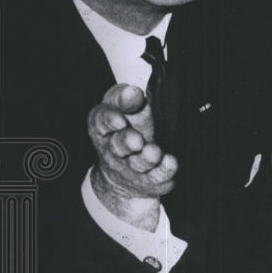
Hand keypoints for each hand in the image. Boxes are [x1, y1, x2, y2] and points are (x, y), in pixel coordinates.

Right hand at [88, 84, 177, 229]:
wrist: (125, 176)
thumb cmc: (127, 131)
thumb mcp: (123, 111)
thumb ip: (126, 99)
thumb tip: (132, 92)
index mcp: (103, 129)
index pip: (101, 122)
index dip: (110, 120)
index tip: (120, 118)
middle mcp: (114, 150)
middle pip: (118, 146)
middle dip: (127, 142)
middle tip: (136, 140)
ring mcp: (132, 168)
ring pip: (138, 163)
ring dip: (147, 158)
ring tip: (154, 152)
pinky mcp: (150, 180)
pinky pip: (157, 176)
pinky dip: (164, 170)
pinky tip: (170, 162)